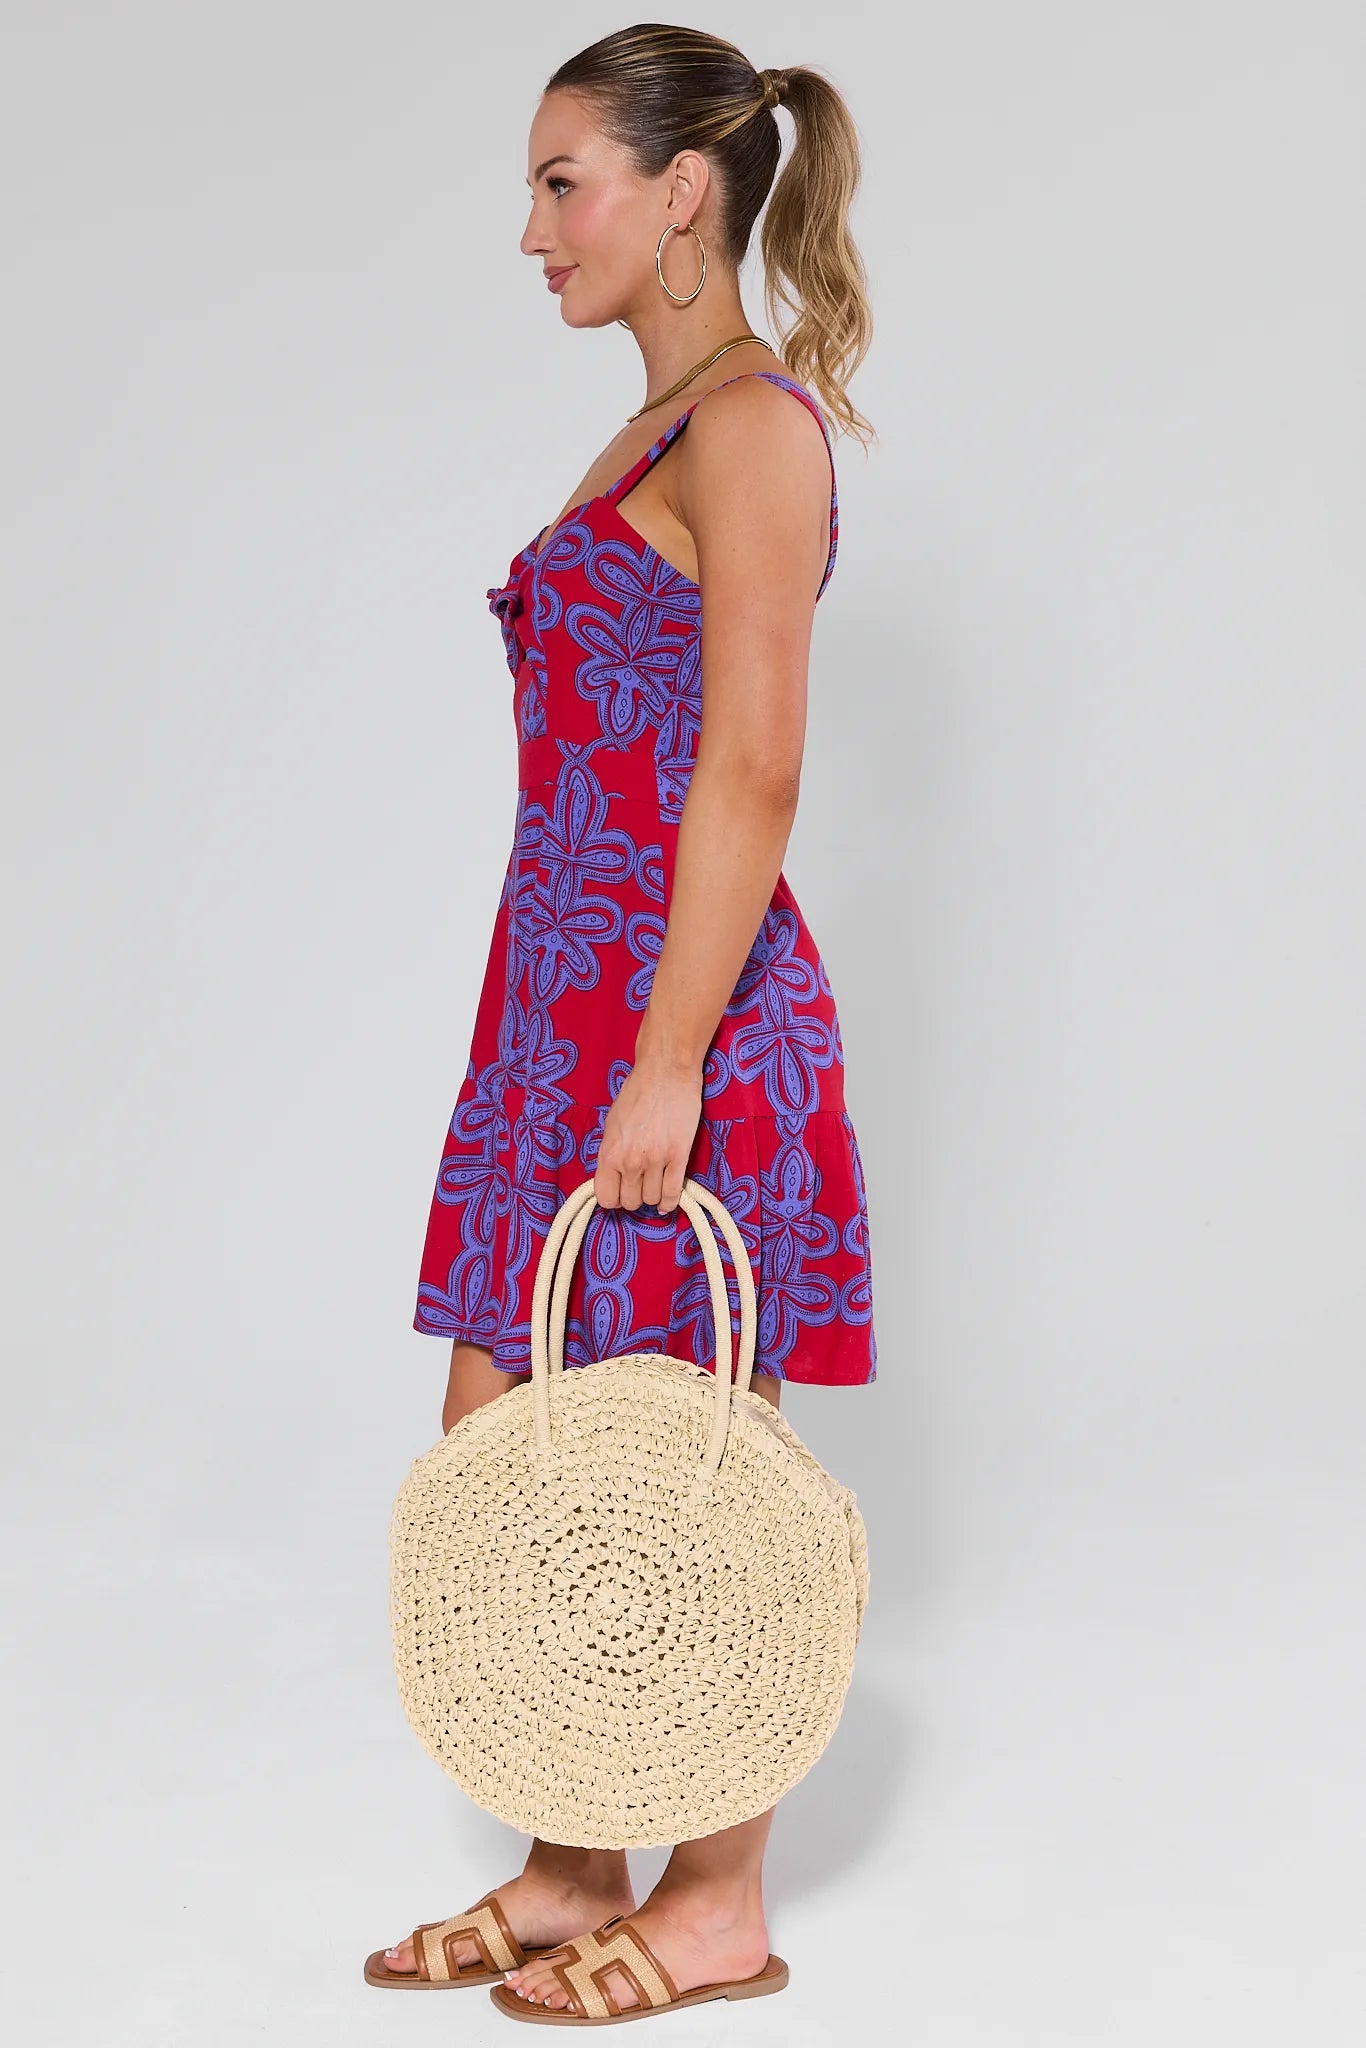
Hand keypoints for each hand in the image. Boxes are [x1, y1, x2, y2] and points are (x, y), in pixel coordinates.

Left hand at [594, 1055, 702, 1212]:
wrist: (665, 1073)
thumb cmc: (637, 1093)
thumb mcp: (611, 1125)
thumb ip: (612, 1153)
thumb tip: (614, 1176)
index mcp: (609, 1153)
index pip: (606, 1198)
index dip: (614, 1198)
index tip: (621, 1191)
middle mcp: (630, 1161)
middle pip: (631, 1202)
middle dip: (635, 1197)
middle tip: (640, 1185)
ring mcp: (655, 1160)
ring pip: (652, 1199)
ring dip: (653, 1196)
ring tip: (655, 1183)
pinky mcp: (679, 1156)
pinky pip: (674, 1193)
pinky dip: (670, 1202)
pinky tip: (667, 1200)